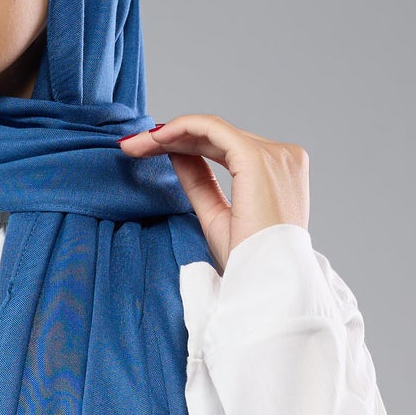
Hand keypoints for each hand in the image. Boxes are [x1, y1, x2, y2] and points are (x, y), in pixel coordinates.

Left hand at [119, 112, 309, 273]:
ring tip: (134, 146)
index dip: (186, 145)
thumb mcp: (215, 216)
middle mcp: (283, 158)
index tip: (148, 153)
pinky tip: (154, 140)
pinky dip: (181, 128)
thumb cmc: (247, 263)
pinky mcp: (256, 158)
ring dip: (168, 134)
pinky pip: (212, 129)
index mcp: (281, 173)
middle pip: (218, 136)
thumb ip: (200, 181)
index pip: (227, 147)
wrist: (262, 286)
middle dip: (171, 139)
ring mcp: (274, 155)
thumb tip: (176, 153)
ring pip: (212, 130)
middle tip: (131, 147)